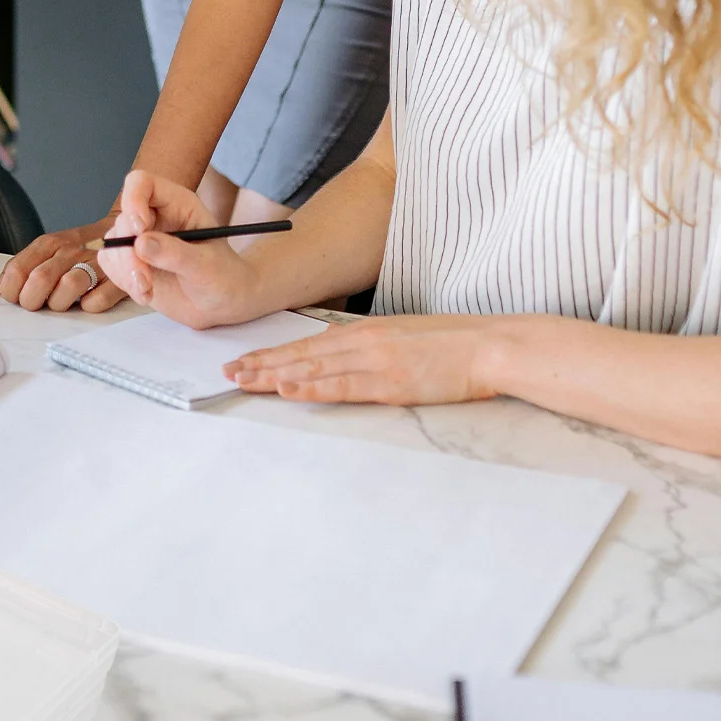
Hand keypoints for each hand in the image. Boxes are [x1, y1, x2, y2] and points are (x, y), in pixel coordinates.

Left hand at [0, 215, 128, 312]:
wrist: (126, 233)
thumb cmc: (81, 249)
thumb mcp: (48, 251)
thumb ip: (21, 268)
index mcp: (50, 243)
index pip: (18, 270)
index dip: (11, 291)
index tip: (16, 298)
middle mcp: (71, 250)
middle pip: (40, 281)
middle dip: (33, 302)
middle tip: (38, 305)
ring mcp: (96, 263)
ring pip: (69, 288)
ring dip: (60, 304)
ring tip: (63, 303)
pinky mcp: (118, 279)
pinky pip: (97, 301)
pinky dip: (89, 306)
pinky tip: (87, 301)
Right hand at [93, 170, 262, 327]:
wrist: (222, 303)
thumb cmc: (224, 277)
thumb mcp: (207, 266)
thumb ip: (176, 253)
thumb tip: (141, 243)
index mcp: (177, 204)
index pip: (143, 183)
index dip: (134, 200)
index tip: (139, 229)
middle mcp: (154, 217)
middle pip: (124, 220)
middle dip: (129, 253)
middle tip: (144, 280)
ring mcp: (140, 240)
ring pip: (113, 245)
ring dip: (126, 272)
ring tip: (148, 291)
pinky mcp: (131, 262)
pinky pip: (111, 264)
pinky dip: (123, 281)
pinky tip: (145, 294)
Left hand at [225, 314, 498, 404]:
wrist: (491, 345)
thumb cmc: (453, 344)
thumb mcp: (404, 335)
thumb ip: (371, 344)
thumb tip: (340, 351)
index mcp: (368, 330)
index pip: (309, 344)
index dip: (275, 353)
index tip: (246, 360)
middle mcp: (365, 341)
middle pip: (303, 354)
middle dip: (263, 364)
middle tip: (229, 373)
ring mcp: (377, 361)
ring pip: (315, 369)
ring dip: (275, 376)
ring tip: (244, 381)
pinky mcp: (392, 383)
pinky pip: (344, 387)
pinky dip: (313, 388)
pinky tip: (288, 389)